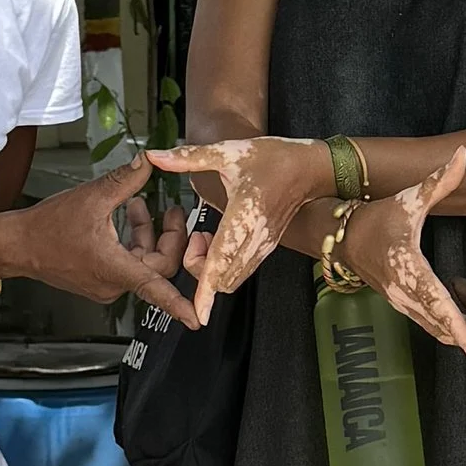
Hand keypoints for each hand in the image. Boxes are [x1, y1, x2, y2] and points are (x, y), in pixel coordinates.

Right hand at [7, 150, 200, 326]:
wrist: (17, 245)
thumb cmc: (47, 227)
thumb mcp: (91, 197)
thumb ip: (124, 180)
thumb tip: (147, 161)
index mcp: (115, 269)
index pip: (156, 290)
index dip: (179, 305)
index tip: (197, 319)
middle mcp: (112, 284)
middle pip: (157, 266)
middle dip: (168, 237)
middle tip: (172, 211)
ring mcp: (105, 284)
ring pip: (142, 263)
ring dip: (146, 235)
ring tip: (139, 205)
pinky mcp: (97, 279)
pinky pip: (127, 264)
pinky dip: (132, 242)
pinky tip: (127, 217)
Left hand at [172, 135, 333, 309]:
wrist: (310, 167)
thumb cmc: (274, 158)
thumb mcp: (227, 151)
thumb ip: (188, 157)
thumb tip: (155, 156)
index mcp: (243, 216)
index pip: (220, 261)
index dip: (207, 291)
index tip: (198, 313)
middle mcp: (255, 238)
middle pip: (221, 278)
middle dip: (198, 268)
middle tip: (196, 235)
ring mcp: (263, 246)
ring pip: (232, 279)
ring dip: (212, 268)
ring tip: (207, 235)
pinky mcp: (267, 248)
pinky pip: (242, 271)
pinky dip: (224, 266)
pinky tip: (221, 239)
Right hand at [343, 148, 465, 363]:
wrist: (344, 239)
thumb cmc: (376, 219)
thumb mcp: (408, 200)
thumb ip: (438, 182)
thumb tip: (462, 156)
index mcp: (410, 271)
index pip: (437, 303)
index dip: (458, 326)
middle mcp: (408, 295)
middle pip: (447, 328)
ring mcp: (407, 305)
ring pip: (443, 331)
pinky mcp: (409, 307)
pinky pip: (438, 326)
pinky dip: (461, 332)